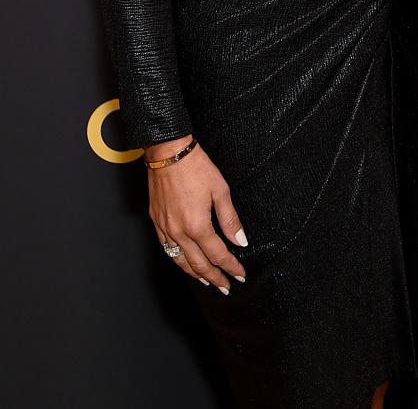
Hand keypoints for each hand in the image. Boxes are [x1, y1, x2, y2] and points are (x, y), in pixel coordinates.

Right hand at [146, 138, 247, 292]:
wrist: (168, 152)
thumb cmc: (195, 166)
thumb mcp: (220, 190)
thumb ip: (230, 219)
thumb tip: (240, 241)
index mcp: (197, 225)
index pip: (218, 255)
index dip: (231, 267)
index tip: (240, 276)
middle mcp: (179, 232)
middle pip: (198, 264)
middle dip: (214, 278)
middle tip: (226, 287)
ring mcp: (165, 228)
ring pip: (180, 261)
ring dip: (195, 274)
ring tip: (208, 281)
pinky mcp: (156, 221)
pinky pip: (167, 249)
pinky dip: (178, 260)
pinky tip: (185, 262)